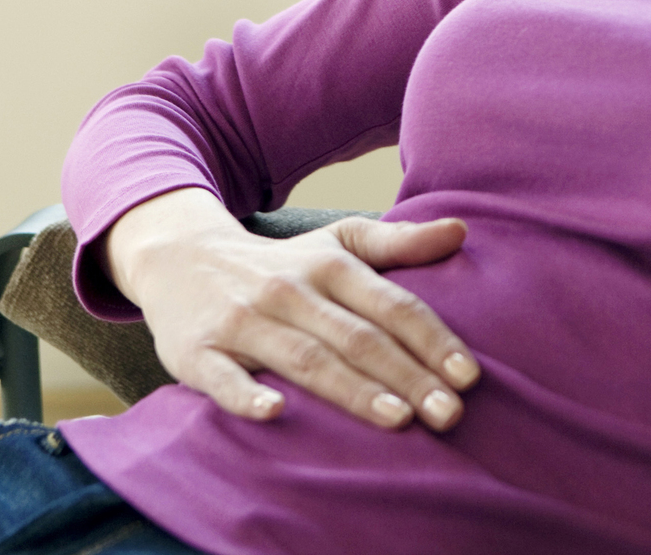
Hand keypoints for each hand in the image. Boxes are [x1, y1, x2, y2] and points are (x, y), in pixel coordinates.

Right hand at [107, 188, 479, 429]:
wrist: (180, 257)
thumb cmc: (281, 265)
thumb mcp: (337, 242)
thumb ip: (399, 243)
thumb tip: (462, 231)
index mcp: (330, 265)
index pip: (392, 306)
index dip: (433, 340)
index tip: (470, 377)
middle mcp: (290, 291)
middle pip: (358, 338)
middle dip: (408, 376)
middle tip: (451, 415)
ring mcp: (243, 322)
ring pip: (305, 358)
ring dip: (353, 390)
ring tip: (398, 419)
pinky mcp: (197, 351)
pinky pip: (223, 377)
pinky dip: (246, 395)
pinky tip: (276, 413)